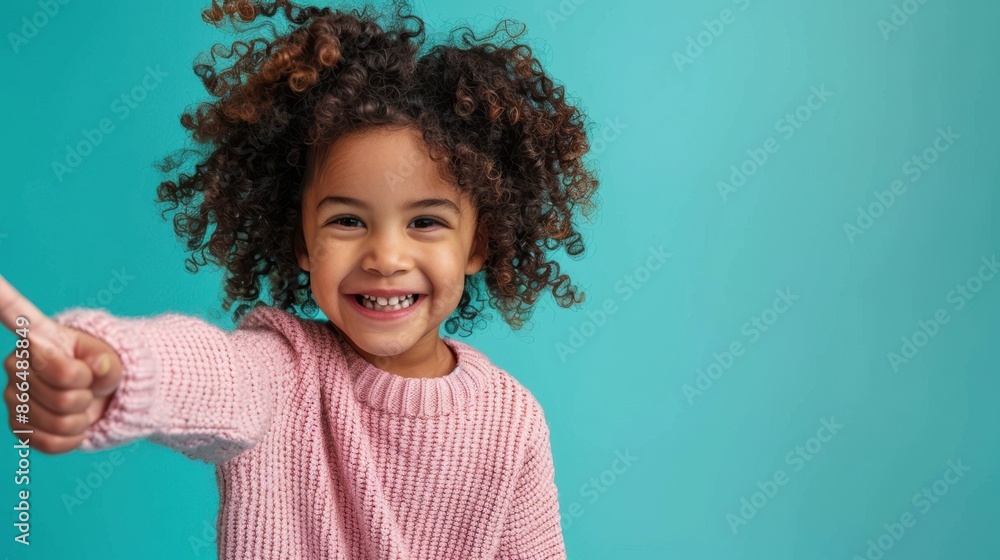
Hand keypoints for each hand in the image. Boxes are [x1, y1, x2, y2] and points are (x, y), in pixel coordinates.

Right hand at [0, 274, 122, 453]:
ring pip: (61, 419)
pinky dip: (74, 438)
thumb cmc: (99, 368)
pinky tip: (74, 424)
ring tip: (82, 404)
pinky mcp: (18, 425)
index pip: (15, 313)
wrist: (97, 398)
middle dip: (89, 393)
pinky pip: (52, 441)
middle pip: (65, 390)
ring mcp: (13, 396)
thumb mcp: (111, 358)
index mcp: (39, 337)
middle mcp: (16, 363)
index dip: (1, 295)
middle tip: (88, 386)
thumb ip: (106, 361)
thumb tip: (95, 368)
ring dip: (84, 417)